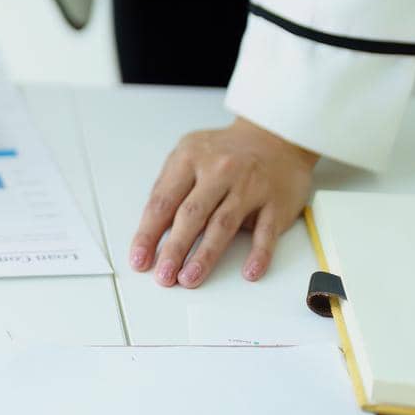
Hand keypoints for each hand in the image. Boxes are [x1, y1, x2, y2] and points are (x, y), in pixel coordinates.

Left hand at [129, 117, 318, 287]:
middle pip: (191, 215)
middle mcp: (219, 171)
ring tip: (189, 278)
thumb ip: (171, 187)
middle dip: (174, 249)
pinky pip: (267, 232)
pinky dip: (259, 254)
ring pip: (223, 225)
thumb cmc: (224, 152)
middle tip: (163, 276)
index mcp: (189, 159)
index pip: (163, 202)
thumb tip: (151, 231)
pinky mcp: (276, 201)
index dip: (148, 233)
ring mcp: (249, 186)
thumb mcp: (188, 155)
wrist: (274, 136)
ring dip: (205, 256)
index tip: (139, 259)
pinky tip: (248, 272)